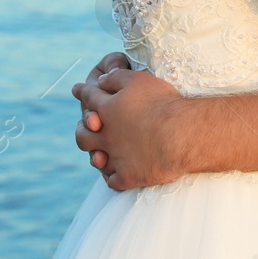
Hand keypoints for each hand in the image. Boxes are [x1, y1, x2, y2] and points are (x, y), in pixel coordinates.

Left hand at [73, 66, 186, 189]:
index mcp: (107, 109)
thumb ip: (116, 77)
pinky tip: (115, 175)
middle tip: (83, 126)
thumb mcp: (138, 80)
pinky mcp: (128, 176)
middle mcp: (106, 135)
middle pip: (84, 134)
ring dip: (94, 155)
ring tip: (96, 154)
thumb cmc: (161, 104)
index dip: (82, 92)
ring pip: (96, 159)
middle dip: (81, 129)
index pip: (89, 98)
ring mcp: (116, 158)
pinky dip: (112, 177)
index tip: (76, 89)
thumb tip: (101, 80)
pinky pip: (113, 181)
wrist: (180, 135)